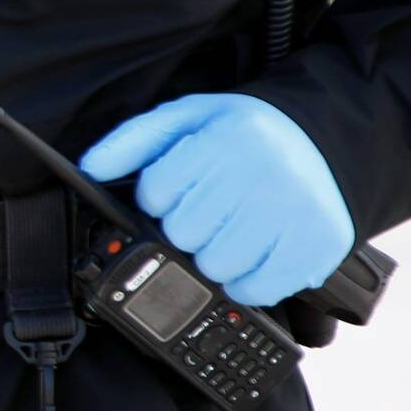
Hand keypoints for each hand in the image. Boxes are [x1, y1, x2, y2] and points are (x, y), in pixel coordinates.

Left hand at [79, 93, 354, 307]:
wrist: (320, 141)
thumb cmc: (243, 135)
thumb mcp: (186, 120)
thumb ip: (132, 141)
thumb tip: (90, 168)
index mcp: (226, 141)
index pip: (156, 193)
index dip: (157, 197)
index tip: (177, 190)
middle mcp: (263, 176)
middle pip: (183, 234)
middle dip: (184, 227)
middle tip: (207, 211)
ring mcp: (294, 214)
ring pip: (215, 266)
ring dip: (212, 257)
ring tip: (228, 231)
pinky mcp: (317, 247)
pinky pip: (257, 290)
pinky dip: (245, 282)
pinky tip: (250, 254)